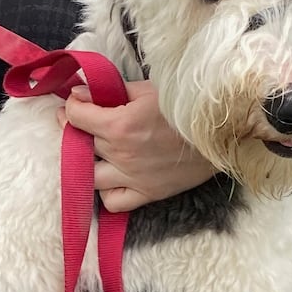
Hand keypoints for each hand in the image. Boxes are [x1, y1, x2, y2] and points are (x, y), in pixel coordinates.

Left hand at [61, 79, 216, 212]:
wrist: (222, 132)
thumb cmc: (187, 105)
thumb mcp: (150, 89)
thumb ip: (113, 91)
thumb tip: (81, 92)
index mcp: (120, 125)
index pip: (75, 116)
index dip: (70, 106)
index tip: (75, 102)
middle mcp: (122, 155)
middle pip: (80, 143)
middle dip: (77, 129)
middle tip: (84, 121)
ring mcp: (133, 178)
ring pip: (89, 178)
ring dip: (87, 163)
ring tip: (96, 152)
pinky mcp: (148, 193)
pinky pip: (113, 202)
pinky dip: (107, 192)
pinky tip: (113, 177)